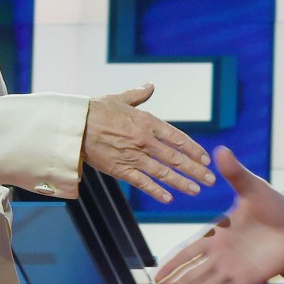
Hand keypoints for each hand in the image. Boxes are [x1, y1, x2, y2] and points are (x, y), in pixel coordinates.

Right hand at [82, 84, 214, 202]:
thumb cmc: (95, 109)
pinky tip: (169, 198)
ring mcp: (134, 156)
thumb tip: (150, 85)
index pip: (178, 138)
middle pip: (176, 158)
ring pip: (163, 173)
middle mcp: (145, 140)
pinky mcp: (120, 169)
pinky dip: (157, 191)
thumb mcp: (120, 98)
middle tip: (210, 179)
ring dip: (182, 182)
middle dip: (195, 170)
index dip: (193, 149)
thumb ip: (138, 95)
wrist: (73, 125)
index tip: (205, 158)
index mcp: (148, 122)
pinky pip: (142, 183)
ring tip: (197, 190)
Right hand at [155, 146, 283, 283]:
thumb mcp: (252, 187)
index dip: (174, 262)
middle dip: (179, 283)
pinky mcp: (253, 278)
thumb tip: (221, 149)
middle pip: (196, 272)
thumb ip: (235, 174)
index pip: (190, 250)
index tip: (156, 274)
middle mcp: (224, 254)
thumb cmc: (274, 204)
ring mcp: (237, 268)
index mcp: (219, 233)